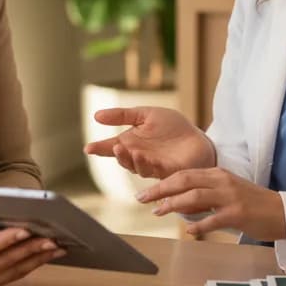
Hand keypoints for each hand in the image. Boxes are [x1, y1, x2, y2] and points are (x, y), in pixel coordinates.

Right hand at [0, 211, 63, 285]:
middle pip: (7, 261)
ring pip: (16, 270)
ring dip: (38, 258)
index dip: (6, 240)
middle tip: (53, 236)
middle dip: (31, 249)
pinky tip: (48, 254)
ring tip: (58, 245)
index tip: (25, 230)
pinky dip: (33, 264)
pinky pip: (15, 274)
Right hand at [83, 106, 215, 179]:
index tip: (88, 148)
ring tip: (125, 149)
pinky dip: (145, 164)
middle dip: (117, 154)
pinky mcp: (167, 171)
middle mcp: (139, 156)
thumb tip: (96, 115)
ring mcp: (152, 165)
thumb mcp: (146, 114)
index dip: (100, 148)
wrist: (197, 138)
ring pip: (136, 167)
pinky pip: (153, 170)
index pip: (112, 147)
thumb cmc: (173, 128)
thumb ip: (123, 115)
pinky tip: (141, 156)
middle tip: (114, 147)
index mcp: (132, 143)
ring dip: (130, 160)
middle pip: (123, 159)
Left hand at [137, 168, 285, 241]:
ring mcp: (230, 196)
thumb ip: (204, 195)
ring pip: (195, 196)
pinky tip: (188, 231)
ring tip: (158, 212)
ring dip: (173, 204)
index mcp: (217, 173)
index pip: (183, 174)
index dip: (162, 182)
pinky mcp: (238, 214)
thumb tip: (178, 204)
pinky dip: (199, 224)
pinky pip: (213, 218)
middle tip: (142, 199)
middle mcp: (221, 181)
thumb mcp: (226, 192)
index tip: (145, 192)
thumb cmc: (252, 204)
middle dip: (160, 190)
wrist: (282, 212)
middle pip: (184, 181)